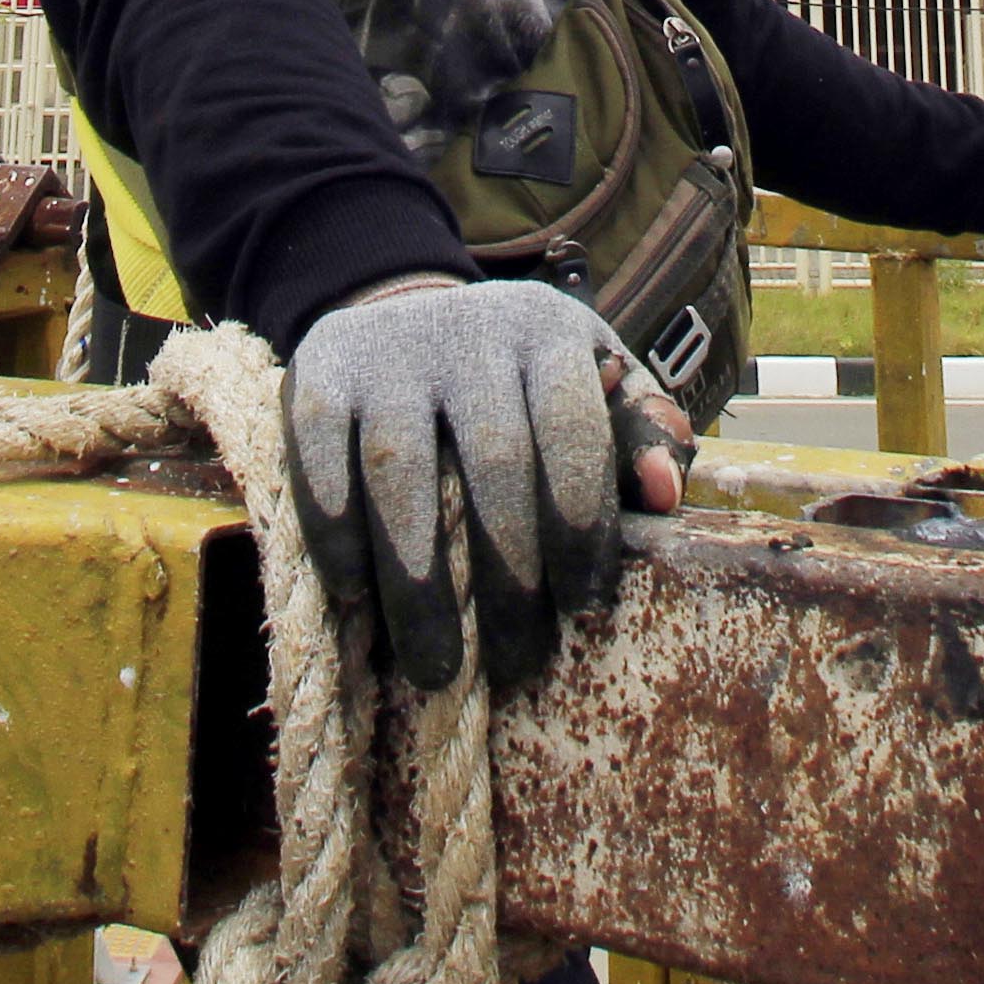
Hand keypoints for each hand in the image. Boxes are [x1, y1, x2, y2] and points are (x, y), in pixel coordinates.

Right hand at [285, 276, 658, 689]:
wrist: (402, 316)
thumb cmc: (517, 383)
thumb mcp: (590, 386)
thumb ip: (637, 438)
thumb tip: (664, 495)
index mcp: (548, 332)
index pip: (574, 430)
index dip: (581, 526)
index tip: (583, 608)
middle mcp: (469, 329)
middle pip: (494, 461)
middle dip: (509, 575)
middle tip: (516, 663)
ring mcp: (388, 348)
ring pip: (402, 469)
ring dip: (419, 580)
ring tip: (436, 667)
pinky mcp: (319, 368)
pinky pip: (323, 457)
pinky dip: (336, 529)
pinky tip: (353, 593)